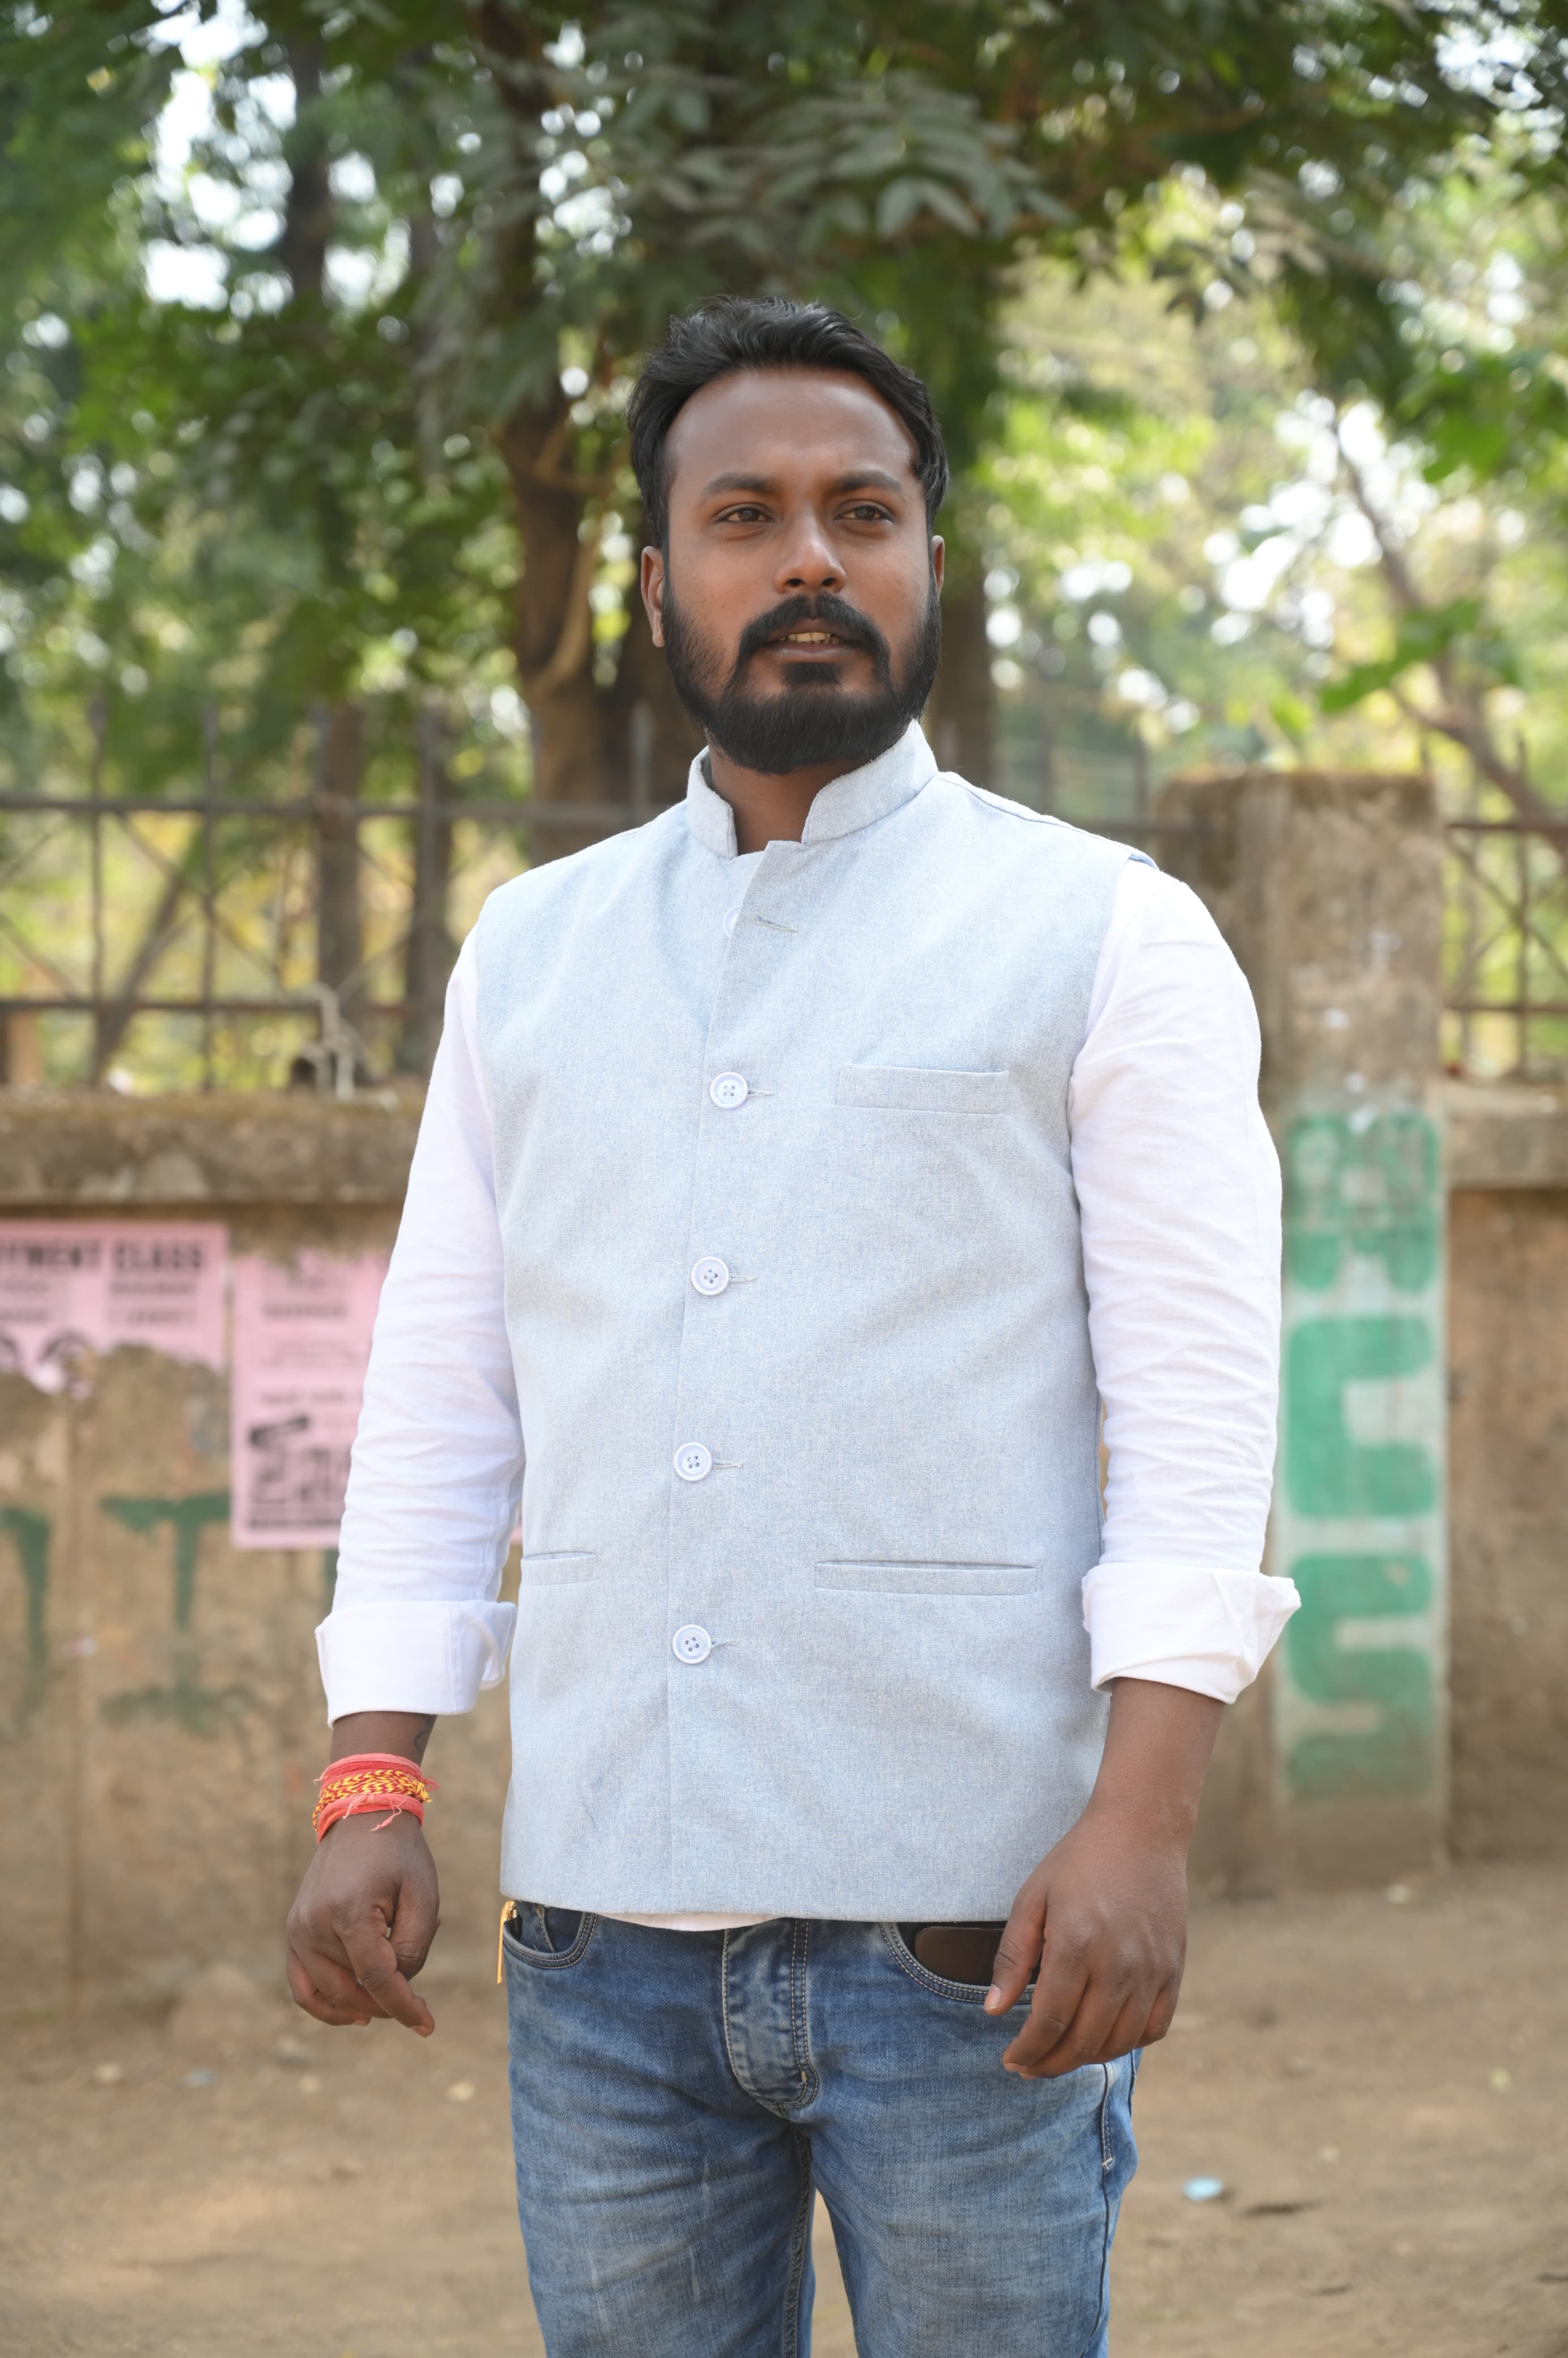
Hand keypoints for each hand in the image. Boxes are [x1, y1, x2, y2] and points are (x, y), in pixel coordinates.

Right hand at [286, 1810, 439, 2035]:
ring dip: (358, 2007)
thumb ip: (413, 1947)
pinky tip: (355, 2010)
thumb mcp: (423, 1895)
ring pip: (324, 1994)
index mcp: (348, 1911)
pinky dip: (325, 2004)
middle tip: (417, 2008)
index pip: (376, 1977)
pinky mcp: (293, 1930)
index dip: (403, 2006)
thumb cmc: (399, 1855)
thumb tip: (398, 1988)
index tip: (427, 2025)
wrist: (361, 1815)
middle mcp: (314, 1924)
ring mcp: (297, 1929)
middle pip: (350, 1989)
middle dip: (387, 2005)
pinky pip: (301, 1985)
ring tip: (387, 2008)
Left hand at [983, 1801, 1187, 2075]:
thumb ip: (1012, 1957)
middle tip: (1029, 2067)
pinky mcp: (1173, 1970)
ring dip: (1086, 2058)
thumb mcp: (1032, 1899)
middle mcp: (1118, 1965)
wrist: (1140, 1832)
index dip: (1027, 2050)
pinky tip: (1104, 2038)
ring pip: (1119, 2042)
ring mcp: (1151, 1971)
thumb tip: (993, 2011)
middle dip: (1050, 2063)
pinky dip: (1128, 2043)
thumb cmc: (1078, 1862)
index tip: (1011, 2060)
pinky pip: (1154, 2028)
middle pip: (1083, 2041)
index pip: (1048, 2022)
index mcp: (1076, 1945)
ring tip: (1061, 2054)